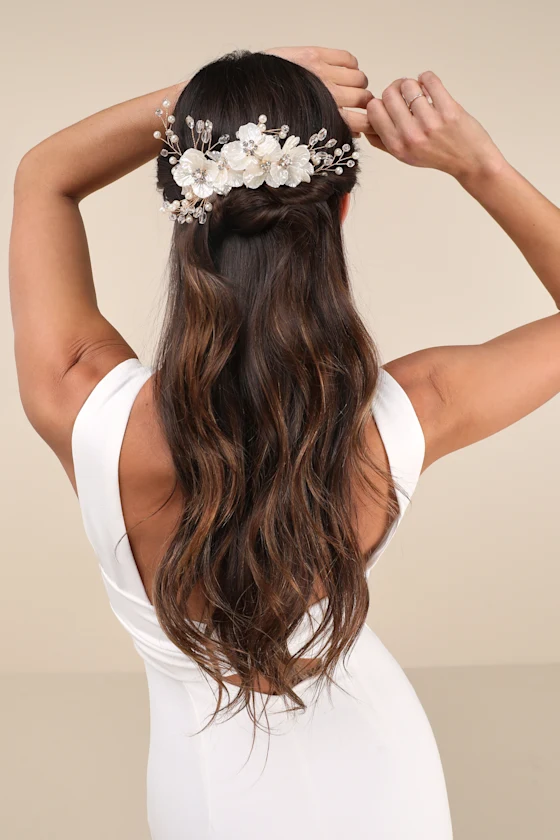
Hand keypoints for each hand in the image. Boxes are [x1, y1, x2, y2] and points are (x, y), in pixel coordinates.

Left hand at [263, 46, 372, 135]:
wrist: (250, 87)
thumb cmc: (274, 114)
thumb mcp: (305, 132)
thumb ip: (331, 132)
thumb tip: (355, 135)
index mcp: (324, 117)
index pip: (363, 122)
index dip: (372, 124)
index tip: (370, 123)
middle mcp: (326, 95)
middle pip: (365, 99)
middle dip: (365, 103)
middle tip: (358, 104)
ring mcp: (321, 73)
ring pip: (359, 77)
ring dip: (358, 83)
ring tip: (349, 87)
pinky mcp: (315, 55)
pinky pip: (348, 58)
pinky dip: (351, 64)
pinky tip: (342, 71)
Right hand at [365, 70, 505, 178]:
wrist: (470, 161)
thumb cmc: (438, 157)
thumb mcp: (405, 156)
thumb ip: (383, 141)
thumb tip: (365, 124)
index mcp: (397, 146)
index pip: (374, 110)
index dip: (380, 102)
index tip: (389, 103)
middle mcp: (411, 135)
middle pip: (388, 94)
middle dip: (396, 89)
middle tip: (405, 93)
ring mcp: (430, 122)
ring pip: (408, 85)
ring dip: (413, 84)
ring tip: (420, 92)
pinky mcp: (448, 110)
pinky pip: (429, 80)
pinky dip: (427, 78)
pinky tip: (429, 85)